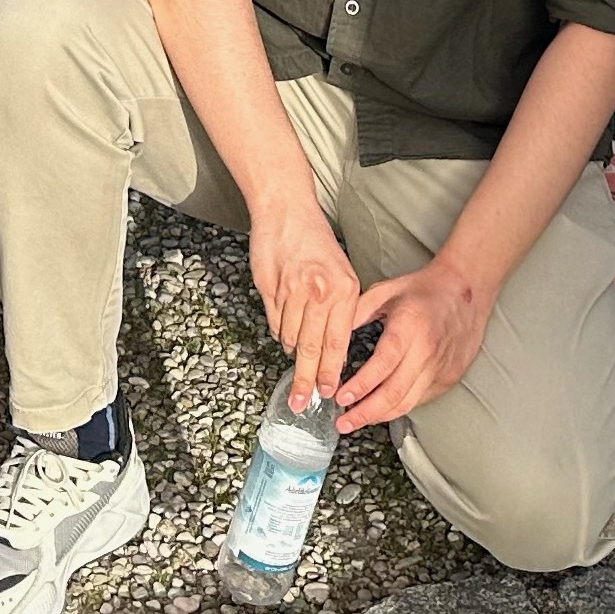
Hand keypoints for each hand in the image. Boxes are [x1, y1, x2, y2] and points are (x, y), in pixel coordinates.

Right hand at [248, 193, 364, 409]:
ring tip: (292, 353)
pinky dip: (278, 330)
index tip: (326, 393)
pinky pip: (274, 322)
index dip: (330, 371)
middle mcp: (320, 292)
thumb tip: (334, 348)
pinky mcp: (270, 288)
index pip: (337, 342)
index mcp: (344, 290)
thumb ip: (340, 310)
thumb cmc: (315, 242)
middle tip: (300, 401)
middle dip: (305, 379)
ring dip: (290, 349)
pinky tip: (283, 328)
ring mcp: (293, 290)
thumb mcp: (342, 273)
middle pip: (310, 348)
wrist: (286, 211)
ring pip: (289, 336)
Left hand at [336, 256, 495, 433]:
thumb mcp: (385, 291)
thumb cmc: (425, 289)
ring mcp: (440, 368)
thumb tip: (333, 338)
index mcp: (408, 328)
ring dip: (380, 416)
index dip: (360, 387)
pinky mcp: (449, 378)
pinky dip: (399, 407)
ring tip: (357, 420)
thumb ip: (357, 313)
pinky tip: (382, 408)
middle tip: (344, 423)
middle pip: (394, 394)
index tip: (340, 398)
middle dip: (365, 413)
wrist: (467, 289)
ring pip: (408, 403)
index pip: (382, 367)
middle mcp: (426, 352)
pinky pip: (420, 399)